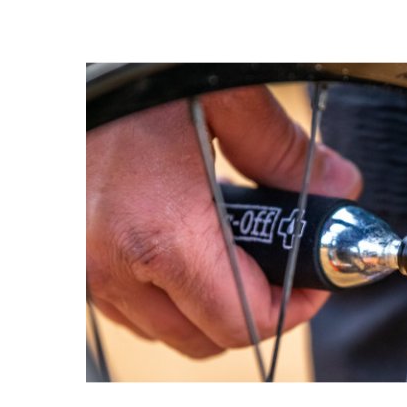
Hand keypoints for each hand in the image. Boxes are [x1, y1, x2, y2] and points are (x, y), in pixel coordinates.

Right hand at [86, 85, 361, 357]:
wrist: (69, 69)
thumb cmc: (133, 78)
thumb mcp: (223, 100)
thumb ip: (284, 150)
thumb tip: (338, 186)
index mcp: (159, 235)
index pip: (244, 322)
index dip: (294, 308)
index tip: (313, 281)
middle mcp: (113, 265)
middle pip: (206, 338)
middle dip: (256, 308)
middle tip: (282, 263)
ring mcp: (85, 268)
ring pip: (165, 327)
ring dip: (207, 302)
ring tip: (232, 244)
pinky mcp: (72, 258)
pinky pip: (128, 304)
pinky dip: (165, 288)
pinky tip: (184, 235)